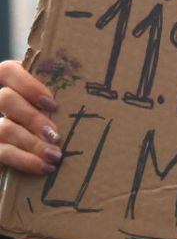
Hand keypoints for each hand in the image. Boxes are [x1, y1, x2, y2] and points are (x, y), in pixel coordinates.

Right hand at [0, 61, 60, 175]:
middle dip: (33, 117)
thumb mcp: (59, 108)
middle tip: (56, 134)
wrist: (29, 165)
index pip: (7, 71)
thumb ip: (65, 97)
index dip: (27, 84)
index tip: (52, 103)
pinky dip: (25, 161)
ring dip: (32, 143)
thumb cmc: (58, 125)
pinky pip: (2, 153)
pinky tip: (44, 167)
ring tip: (56, 155)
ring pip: (3, 128)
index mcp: (13, 87)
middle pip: (5, 99)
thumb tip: (104, 89)